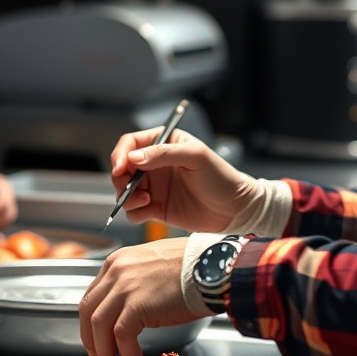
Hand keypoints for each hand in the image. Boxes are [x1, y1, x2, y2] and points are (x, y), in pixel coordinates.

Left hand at [79, 238, 205, 355]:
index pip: (93, 298)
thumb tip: (132, 312)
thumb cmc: (195, 268)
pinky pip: (122, 337)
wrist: (214, 266)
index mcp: (117, 262)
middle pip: (88, 313)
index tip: (99, 345)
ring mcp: (124, 286)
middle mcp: (115, 271)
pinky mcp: (137, 304)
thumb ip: (136, 284)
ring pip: (99, 328)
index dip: (93, 326)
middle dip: (93, 344)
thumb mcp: (154, 267)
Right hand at [110, 128, 263, 232]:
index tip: (121, 167)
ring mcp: (155, 187)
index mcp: (164, 144)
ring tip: (146, 200)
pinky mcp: (156, 208)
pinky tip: (150, 210)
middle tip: (129, 187)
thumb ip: (163, 153)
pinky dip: (135, 212)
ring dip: (127, 196)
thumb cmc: (221, 177)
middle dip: (121, 178)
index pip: (131, 143)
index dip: (121, 154)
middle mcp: (155, 165)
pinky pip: (134, 211)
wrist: (235, 209)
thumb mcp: (195, 156)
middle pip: (122, 168)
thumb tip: (134, 158)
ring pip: (124, 190)